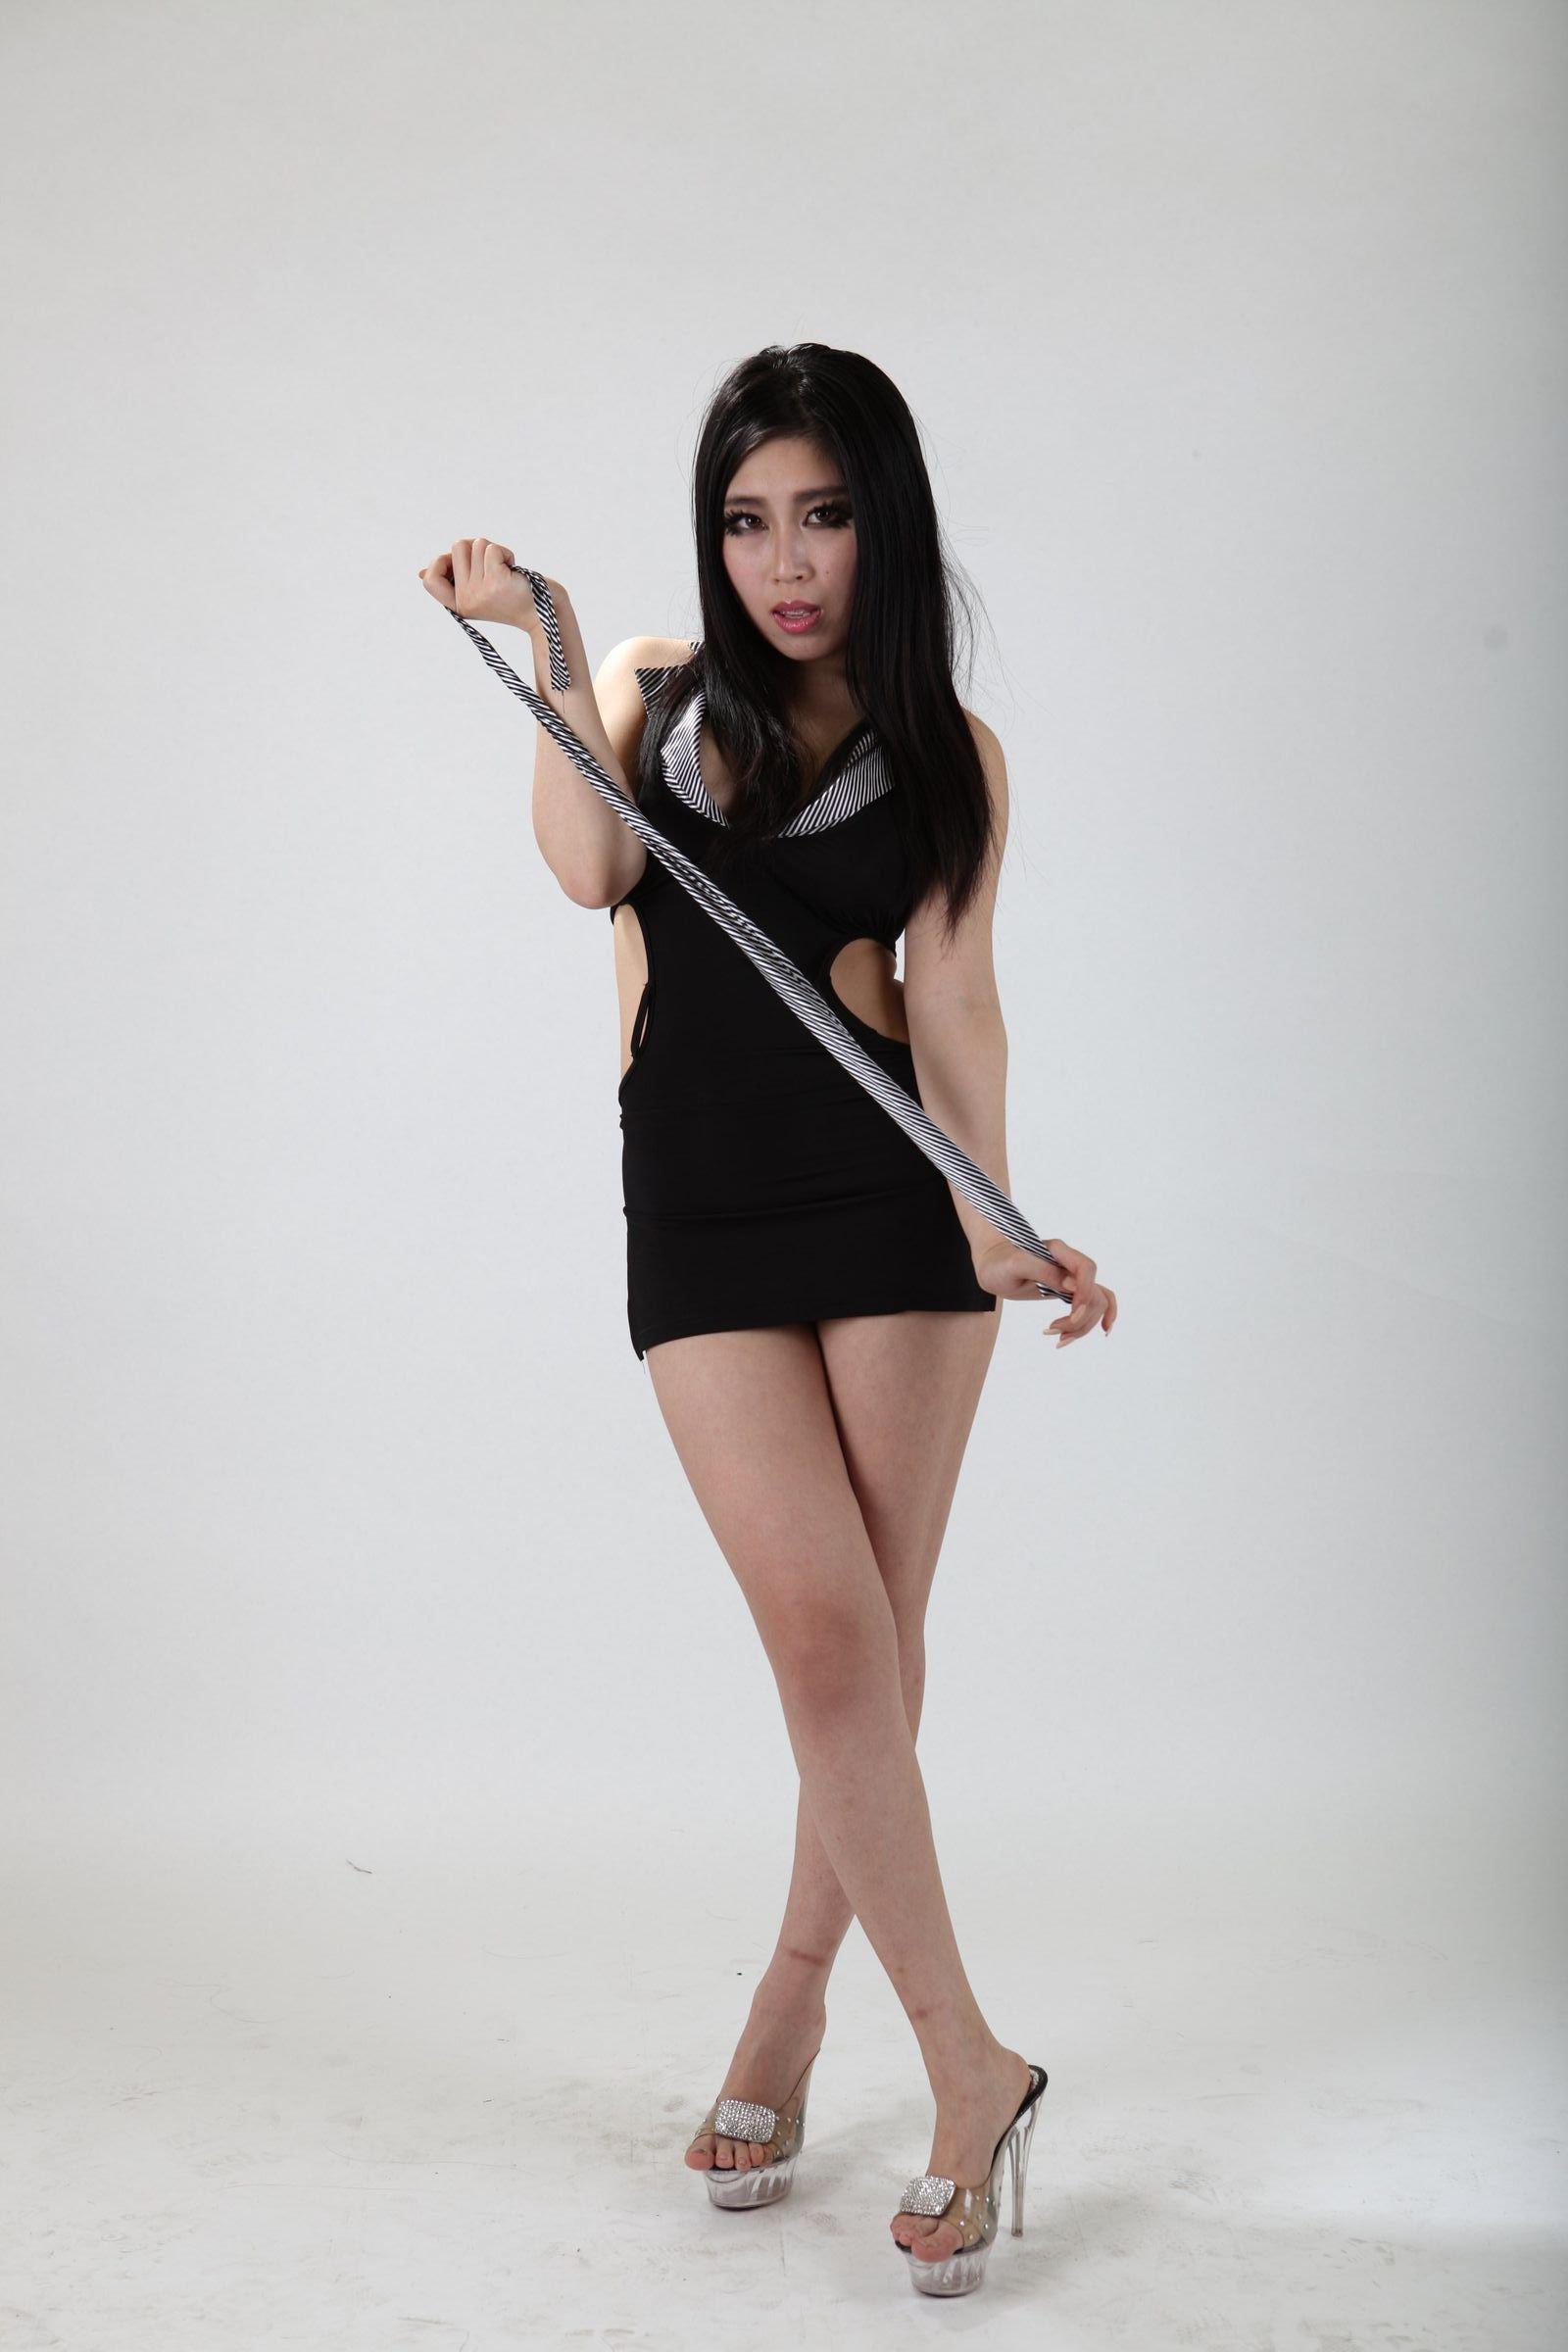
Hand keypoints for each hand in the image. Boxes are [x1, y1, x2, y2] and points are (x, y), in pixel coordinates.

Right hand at [416, 536, 551, 633]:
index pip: (429, 579)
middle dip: (476, 547)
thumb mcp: (479, 591)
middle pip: (456, 547)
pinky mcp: (496, 582)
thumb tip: (420, 573)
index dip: (440, 562)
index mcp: (458, 605)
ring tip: (505, 568)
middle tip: (493, 564)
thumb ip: (453, 580)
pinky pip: (490, 548)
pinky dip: (505, 552)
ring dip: (493, 549)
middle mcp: (466, 601)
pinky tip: (513, 568)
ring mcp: (480, 592)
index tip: (460, 563)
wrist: (544, 613)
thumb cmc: (512, 598)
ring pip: (474, 544)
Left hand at [973, 1237, 1117, 1345]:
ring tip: (1059, 1339)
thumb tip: (1072, 1285)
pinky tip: (1103, 1330)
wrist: (992, 1266)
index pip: (1086, 1269)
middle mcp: (1070, 1263)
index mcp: (1058, 1251)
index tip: (1072, 1315)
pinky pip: (1095, 1303)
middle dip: (1079, 1318)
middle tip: (1051, 1330)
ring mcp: (1072, 1278)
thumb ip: (1043, 1270)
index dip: (1085, 1293)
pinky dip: (1100, 1317)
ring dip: (1084, 1325)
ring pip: (1097, 1302)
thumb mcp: (1014, 1266)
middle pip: (1094, 1292)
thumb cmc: (999, 1264)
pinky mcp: (1070, 1291)